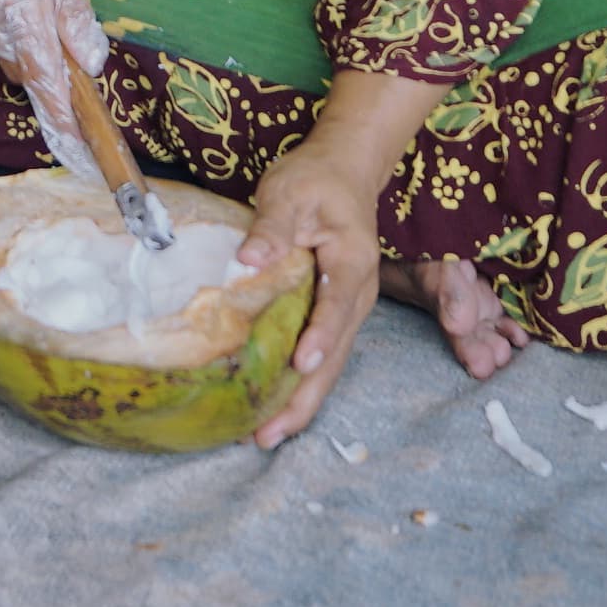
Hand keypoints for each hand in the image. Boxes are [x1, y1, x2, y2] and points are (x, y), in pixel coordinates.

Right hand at [0, 0, 106, 175]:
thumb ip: (75, 16)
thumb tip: (89, 63)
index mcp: (20, 4)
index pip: (43, 76)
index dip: (62, 112)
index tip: (78, 145)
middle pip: (21, 66)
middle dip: (43, 57)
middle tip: (56, 16)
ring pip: (0, 50)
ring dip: (18, 35)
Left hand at [239, 135, 388, 449]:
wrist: (345, 170)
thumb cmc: (316, 179)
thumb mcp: (290, 192)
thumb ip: (272, 226)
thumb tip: (249, 259)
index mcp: (352, 262)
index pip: (337, 304)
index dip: (320, 336)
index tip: (301, 364)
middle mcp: (357, 293)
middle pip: (336, 354)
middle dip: (304, 398)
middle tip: (268, 434)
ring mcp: (348, 308)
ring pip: (330, 364)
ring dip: (300, 401)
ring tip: (265, 436)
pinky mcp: (332, 312)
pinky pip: (320, 354)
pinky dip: (298, 384)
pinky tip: (271, 406)